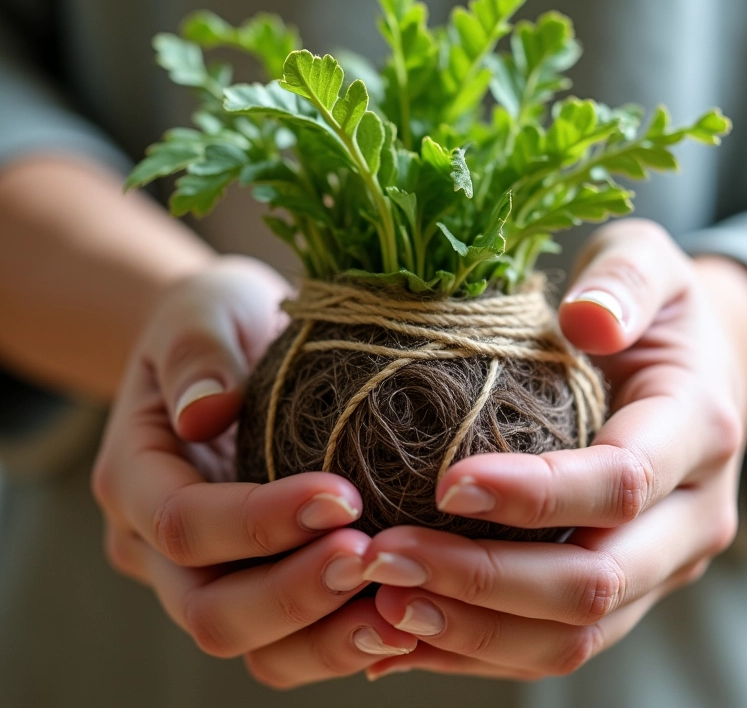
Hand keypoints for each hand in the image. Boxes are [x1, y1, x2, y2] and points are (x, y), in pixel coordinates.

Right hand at [92, 256, 415, 688]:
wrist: (234, 344)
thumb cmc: (217, 318)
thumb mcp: (201, 308)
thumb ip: (196, 352)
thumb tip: (204, 413)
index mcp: (135, 477)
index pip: (184, 524)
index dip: (258, 522)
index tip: (342, 496)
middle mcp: (158, 544)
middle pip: (213, 609)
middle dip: (295, 595)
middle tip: (373, 559)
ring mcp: (207, 573)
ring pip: (256, 646)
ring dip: (328, 637)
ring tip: (402, 610)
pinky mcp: (256, 581)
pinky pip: (293, 639)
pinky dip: (344, 639)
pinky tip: (403, 618)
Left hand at [360, 219, 746, 680]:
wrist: (696, 369)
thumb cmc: (658, 311)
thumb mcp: (648, 266)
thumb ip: (625, 282)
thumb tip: (588, 317)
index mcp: (695, 431)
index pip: (617, 482)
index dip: (533, 494)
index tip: (444, 484)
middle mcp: (688, 518)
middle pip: (594, 584)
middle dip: (482, 582)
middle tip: (384, 558)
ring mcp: (658, 565)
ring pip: (574, 635)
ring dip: (473, 631)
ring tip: (382, 602)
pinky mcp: (623, 587)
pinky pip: (555, 642)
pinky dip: (480, 646)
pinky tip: (408, 630)